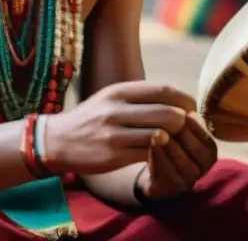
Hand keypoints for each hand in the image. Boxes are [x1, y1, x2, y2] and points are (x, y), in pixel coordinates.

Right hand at [43, 81, 194, 175]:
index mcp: (120, 91)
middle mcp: (116, 110)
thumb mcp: (113, 97)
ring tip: (177, 140)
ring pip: (160, 135)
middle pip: (167, 113)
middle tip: (188, 127)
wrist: (56, 142)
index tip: (192, 108)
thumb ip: (142, 95)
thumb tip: (179, 98)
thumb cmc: (93, 117)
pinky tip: (162, 153)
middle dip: (184, 121)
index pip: (164, 91)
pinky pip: (147, 154)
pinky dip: (160, 154)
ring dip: (174, 139)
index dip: (185, 100)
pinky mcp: (112, 156)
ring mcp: (113, 134)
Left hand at [136, 112, 218, 202]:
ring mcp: (186, 183)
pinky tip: (151, 145)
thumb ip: (190, 123)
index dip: (197, 127)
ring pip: (180, 163)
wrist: (156, 172)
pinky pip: (164, 173)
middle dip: (183, 135)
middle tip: (171, 121)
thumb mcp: (185, 133)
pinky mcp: (168, 189)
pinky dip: (157, 157)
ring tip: (159, 132)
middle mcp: (202, 171)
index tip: (186, 114)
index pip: (207, 140)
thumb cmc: (174, 145)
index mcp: (210, 155)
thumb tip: (189, 111)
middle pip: (196, 151)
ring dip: (169, 146)